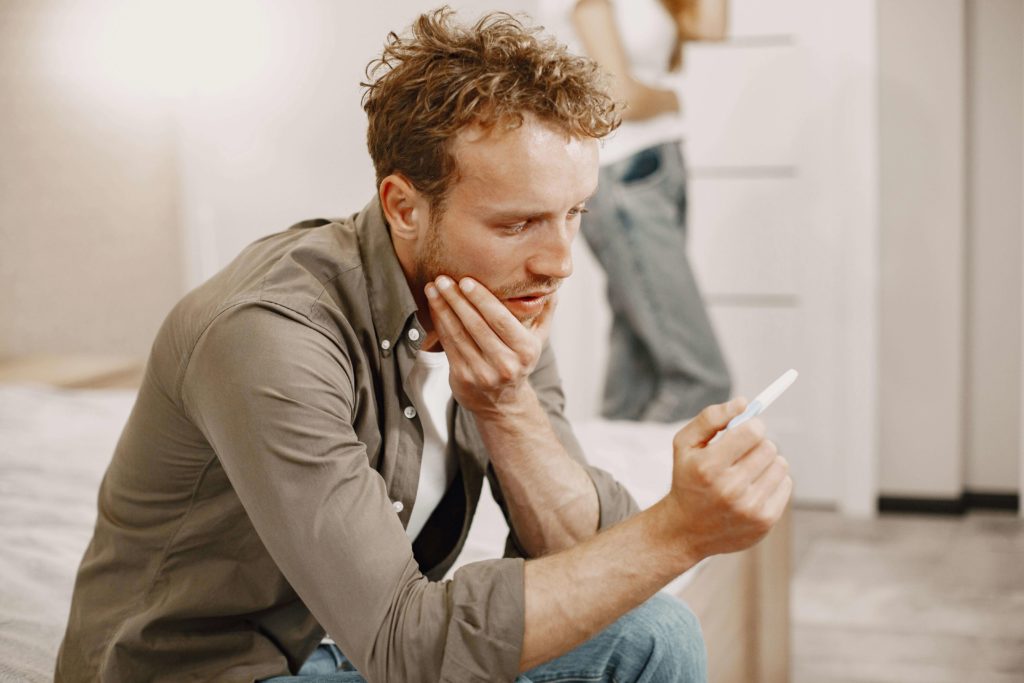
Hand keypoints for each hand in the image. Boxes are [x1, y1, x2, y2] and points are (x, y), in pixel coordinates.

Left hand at [424, 275, 555, 417]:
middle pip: (476, 325)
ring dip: (443, 308)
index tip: (466, 281)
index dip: (482, 299)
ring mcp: (482, 373)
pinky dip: (439, 323)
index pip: (501, 320)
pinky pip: (448, 345)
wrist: (503, 403)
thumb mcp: (538, 339)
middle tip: (443, 279)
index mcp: (525, 350)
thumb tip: (552, 285)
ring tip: (433, 288)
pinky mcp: (463, 378)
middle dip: (457, 299)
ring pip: (458, 334)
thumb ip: (544, 311)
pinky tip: (434, 307)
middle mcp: (505, 364)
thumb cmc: (518, 361)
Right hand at [664, 399, 792, 561]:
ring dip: (767, 462)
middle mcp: (730, 489)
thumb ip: (710, 417)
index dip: (752, 425)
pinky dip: (773, 481)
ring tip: (748, 471)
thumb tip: (743, 403)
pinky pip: (786, 484)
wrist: (685, 530)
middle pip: (769, 447)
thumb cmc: (688, 479)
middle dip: (757, 444)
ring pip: (781, 464)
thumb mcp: (685, 444)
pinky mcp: (765, 521)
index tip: (746, 430)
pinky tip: (754, 487)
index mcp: (708, 467)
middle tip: (742, 453)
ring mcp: (750, 508)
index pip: (752, 431)